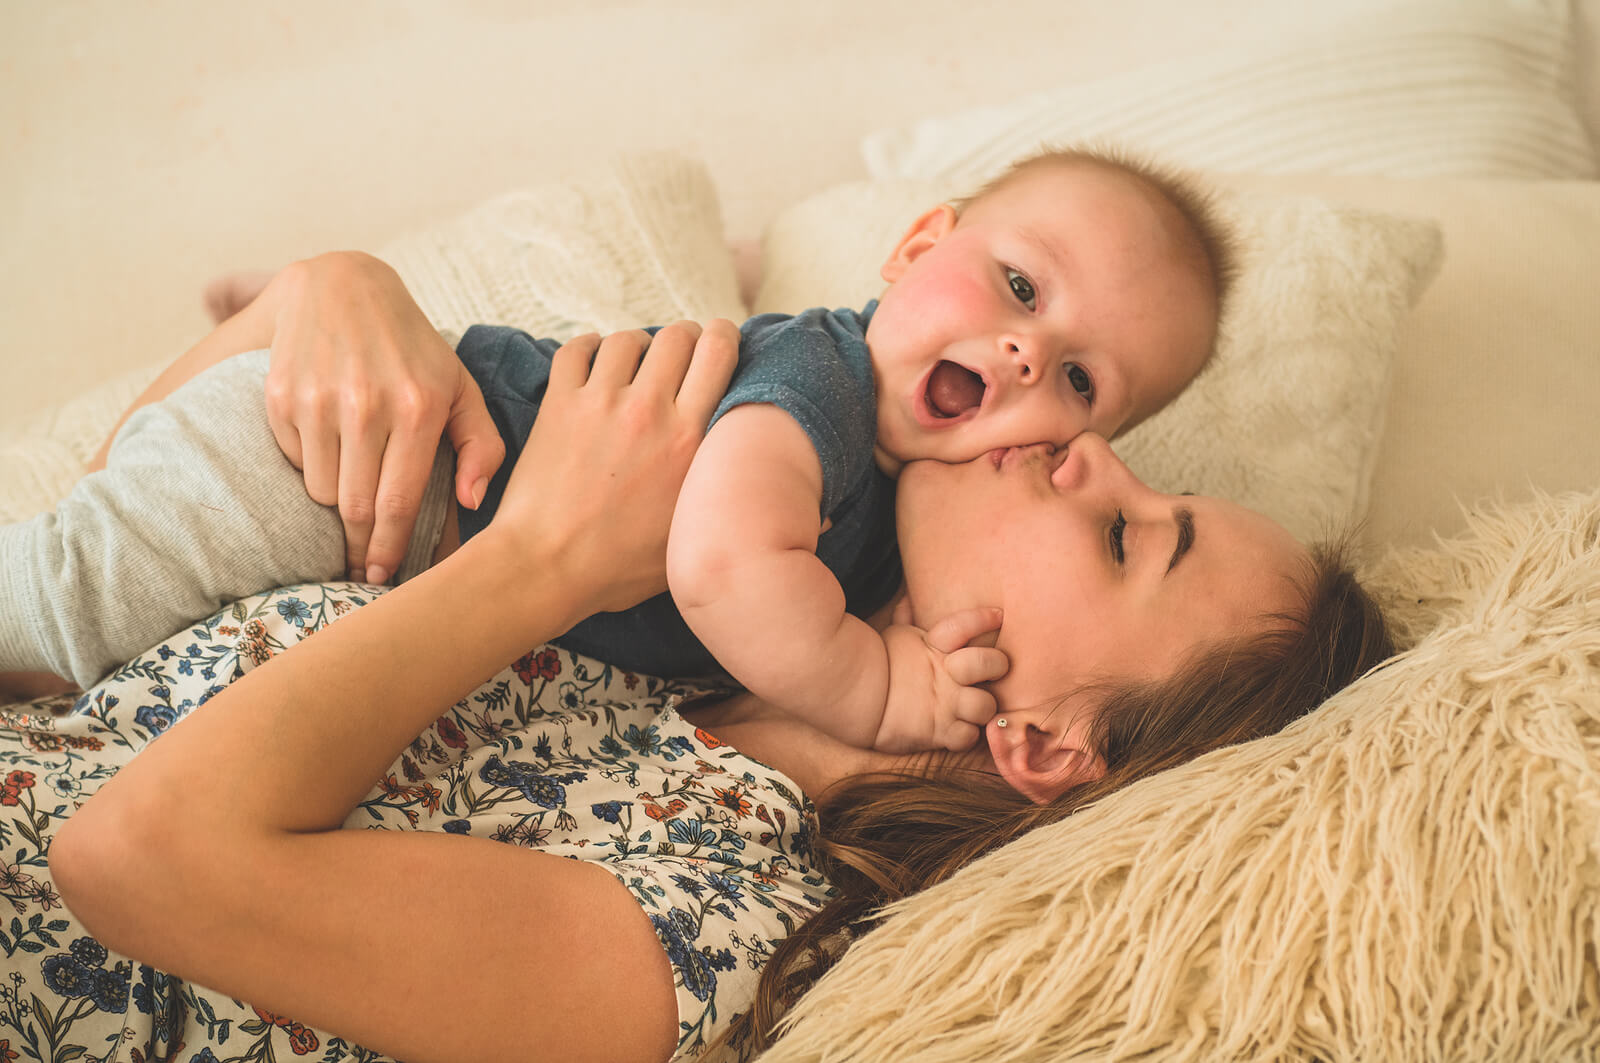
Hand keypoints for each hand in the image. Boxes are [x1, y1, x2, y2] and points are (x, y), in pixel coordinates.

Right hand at [262, 252, 506, 583]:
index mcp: (418, 408)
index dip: (390, 549)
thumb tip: (472, 501)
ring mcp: (320, 400)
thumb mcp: (461, 388)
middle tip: (363, 564)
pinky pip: (295, 460)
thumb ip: (482, 446)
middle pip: (356, 507)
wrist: (343, 285)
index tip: (384, 576)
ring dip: (335, 502)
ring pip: (321, 490)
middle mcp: (367, 405)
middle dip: (360, 545)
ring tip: (352, 490)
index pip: (399, 503)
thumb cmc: (413, 350)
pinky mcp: (282, 395)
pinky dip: (310, 465)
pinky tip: (328, 444)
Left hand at [489, 320, 739, 618]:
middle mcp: (650, 411)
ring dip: (637, 346)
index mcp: (691, 441)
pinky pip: (577, 349)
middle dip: (684, 338)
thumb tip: (734, 474)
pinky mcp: (560, 405)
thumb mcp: (691, 532)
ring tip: (634, 365)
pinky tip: (593, 364)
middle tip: (679, 357)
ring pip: (628, 339)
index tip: (719, 346)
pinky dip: (588, 348)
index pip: (719, 354)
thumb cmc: (617, 566)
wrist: (547, 567)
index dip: (723, 338)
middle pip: (678, 336)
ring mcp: (601, 403)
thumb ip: (716, 490)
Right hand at [875, 602, 1007, 752]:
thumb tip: (908, 602)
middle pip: (992, 664)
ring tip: (971, 705)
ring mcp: (946, 704)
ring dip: (981, 707)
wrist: (853, 698)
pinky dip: (964, 735)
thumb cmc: (875, 665)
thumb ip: (907, 620)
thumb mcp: (894, 637)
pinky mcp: (939, 732)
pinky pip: (968, 737)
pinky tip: (956, 728)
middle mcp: (947, 673)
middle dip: (995, 665)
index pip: (966, 625)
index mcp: (935, 645)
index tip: (997, 615)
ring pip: (986, 706)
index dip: (984, 618)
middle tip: (990, 670)